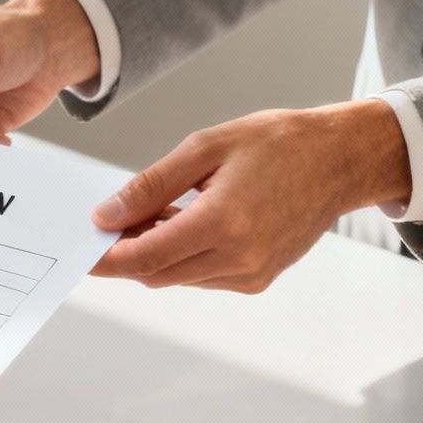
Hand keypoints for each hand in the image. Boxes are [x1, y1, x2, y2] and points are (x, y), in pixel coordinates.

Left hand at [91, 99, 411, 291]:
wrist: (338, 160)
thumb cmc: (279, 144)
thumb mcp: (206, 148)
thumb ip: (151, 185)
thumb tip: (107, 214)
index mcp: (224, 222)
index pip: (146, 257)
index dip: (108, 258)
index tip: (84, 251)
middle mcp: (240, 257)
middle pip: (157, 273)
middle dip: (127, 254)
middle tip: (111, 222)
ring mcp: (252, 273)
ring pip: (178, 277)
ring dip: (155, 254)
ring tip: (153, 213)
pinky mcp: (259, 278)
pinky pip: (203, 277)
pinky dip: (183, 257)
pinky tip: (184, 224)